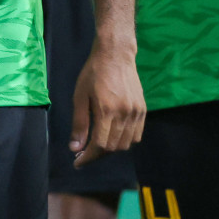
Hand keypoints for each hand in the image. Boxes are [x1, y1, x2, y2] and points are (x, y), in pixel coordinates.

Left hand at [70, 38, 144, 165]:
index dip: (88, 158)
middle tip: (84, 153)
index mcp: (107, 110)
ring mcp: (136, 113)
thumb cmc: (93, 73)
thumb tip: (75, 148)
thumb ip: (79, 124)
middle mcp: (124, 114)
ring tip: (97, 145)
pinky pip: (136, 136)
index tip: (77, 162)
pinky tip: (112, 136)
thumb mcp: (79, 96)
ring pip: (125, 144)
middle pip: (113, 148)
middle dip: (97, 155)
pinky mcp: (143, 111)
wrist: (116, 55)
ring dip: (110, 149)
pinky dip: (124, 142)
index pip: (100, 145)